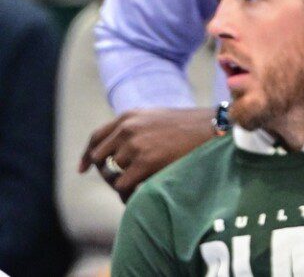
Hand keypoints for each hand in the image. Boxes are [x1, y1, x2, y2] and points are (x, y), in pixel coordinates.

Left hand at [79, 107, 214, 200]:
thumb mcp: (156, 118)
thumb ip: (134, 129)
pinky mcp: (144, 162)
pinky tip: (140, 194)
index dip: (86, 155)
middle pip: (99, 159)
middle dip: (107, 172)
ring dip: (123, 183)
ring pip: (113, 174)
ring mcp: (134, 145)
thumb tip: (115, 152)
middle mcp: (127, 129)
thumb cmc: (189, 126)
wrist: (212, 128)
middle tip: (122, 182)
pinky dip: (129, 194)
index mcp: (128, 116)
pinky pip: (123, 186)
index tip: (82, 169)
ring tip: (140, 186)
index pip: (96, 138)